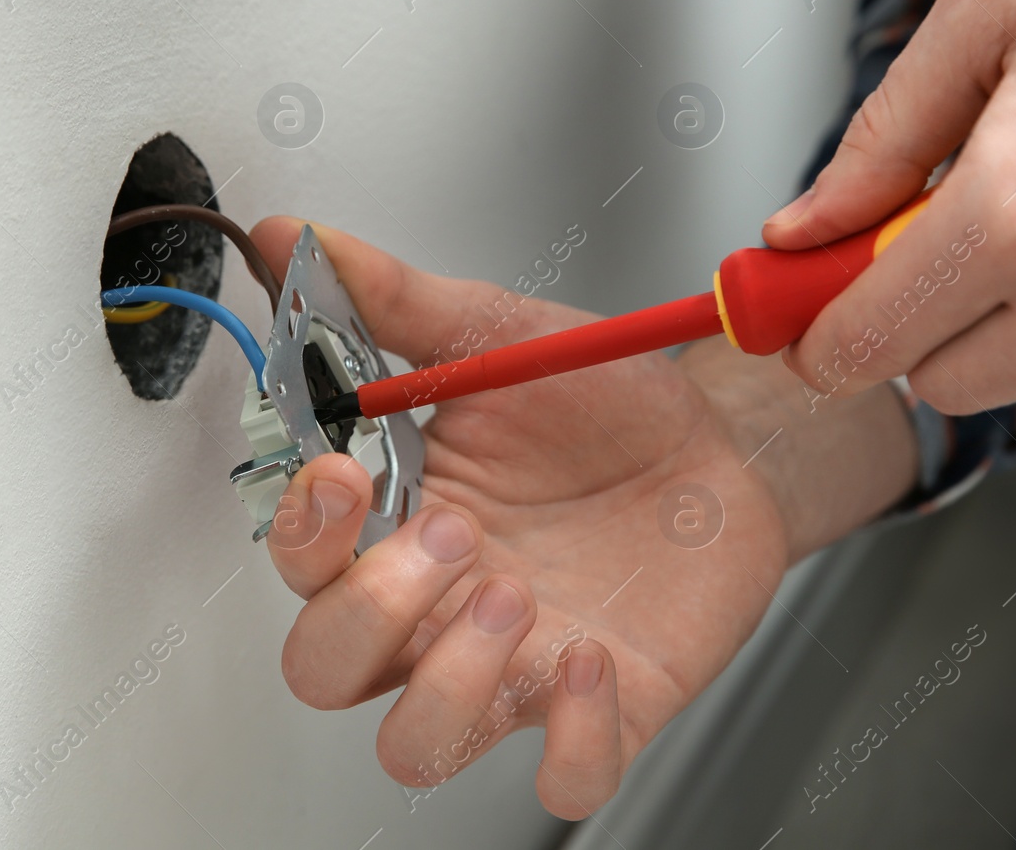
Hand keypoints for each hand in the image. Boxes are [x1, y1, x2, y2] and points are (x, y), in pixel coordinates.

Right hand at [248, 216, 913, 817]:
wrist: (725, 439)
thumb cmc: (601, 399)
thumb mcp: (497, 333)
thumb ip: (392, 298)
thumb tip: (290, 239)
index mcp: (400, 519)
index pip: (301, 567)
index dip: (302, 535)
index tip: (342, 471)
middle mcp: (439, 607)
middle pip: (328, 671)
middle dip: (369, 615)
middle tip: (452, 537)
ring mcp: (515, 666)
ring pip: (417, 746)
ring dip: (447, 682)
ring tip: (517, 595)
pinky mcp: (604, 704)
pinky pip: (565, 775)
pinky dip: (568, 737)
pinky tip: (591, 655)